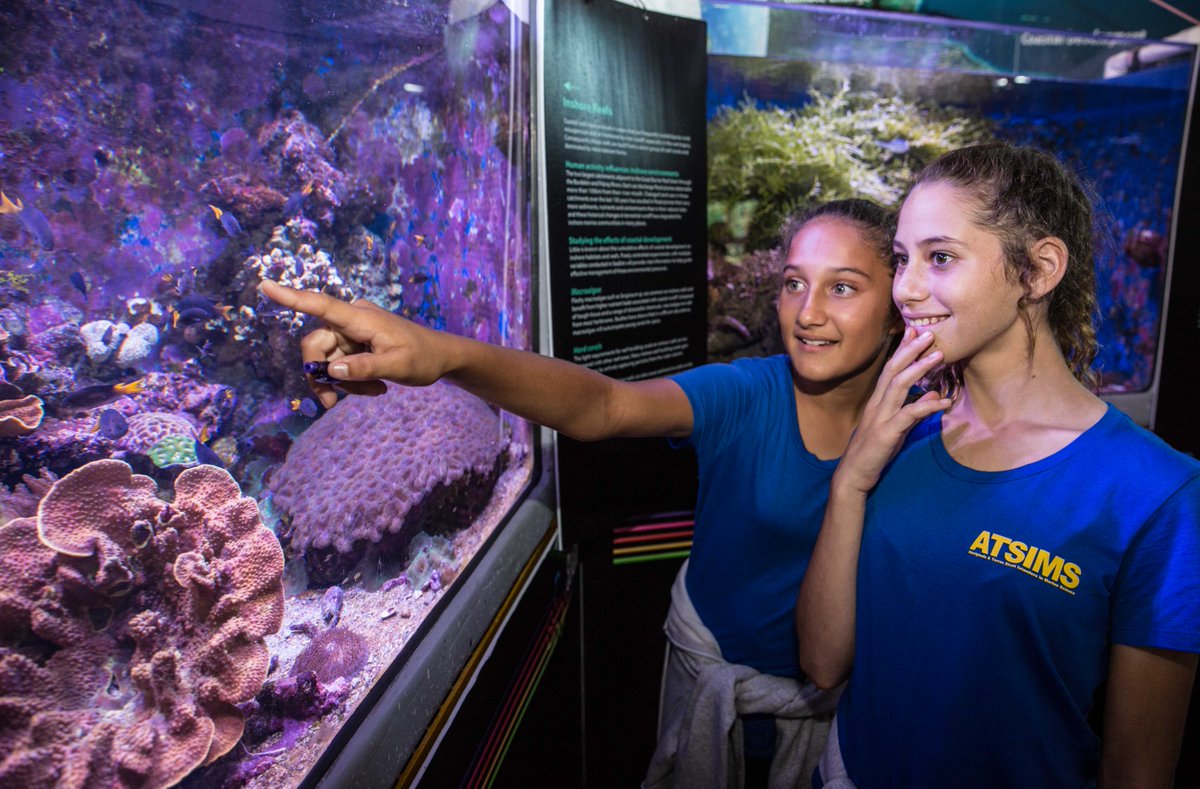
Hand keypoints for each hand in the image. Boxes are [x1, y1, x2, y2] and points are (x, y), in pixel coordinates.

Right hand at [259, 280, 446, 408]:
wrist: (440, 358)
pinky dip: (351, 380)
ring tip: (374, 392)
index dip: (291, 297)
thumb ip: (365, 369)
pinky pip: (339, 365)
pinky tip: (375, 388)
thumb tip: (333, 371)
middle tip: (331, 403)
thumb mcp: (398, 367)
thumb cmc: (423, 358)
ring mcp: (351, 333)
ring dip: (343, 382)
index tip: (265, 286)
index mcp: (361, 318)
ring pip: (327, 361)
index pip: (321, 305)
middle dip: (321, 376)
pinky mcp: (354, 345)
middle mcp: (350, 320)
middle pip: (315, 346)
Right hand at [838, 328, 950, 494]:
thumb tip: (934, 395)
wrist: (853, 475)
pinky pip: (909, 415)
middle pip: (893, 370)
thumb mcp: (895, 429)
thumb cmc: (873, 452)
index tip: (915, 333)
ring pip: (899, 386)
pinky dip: (927, 406)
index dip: (902, 350)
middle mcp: (877, 405)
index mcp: (877, 402)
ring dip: (919, 368)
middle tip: (929, 333)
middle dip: (911, 350)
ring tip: (938, 355)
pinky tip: (944, 402)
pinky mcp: (887, 433)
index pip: (889, 369)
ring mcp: (880, 418)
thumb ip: (913, 411)